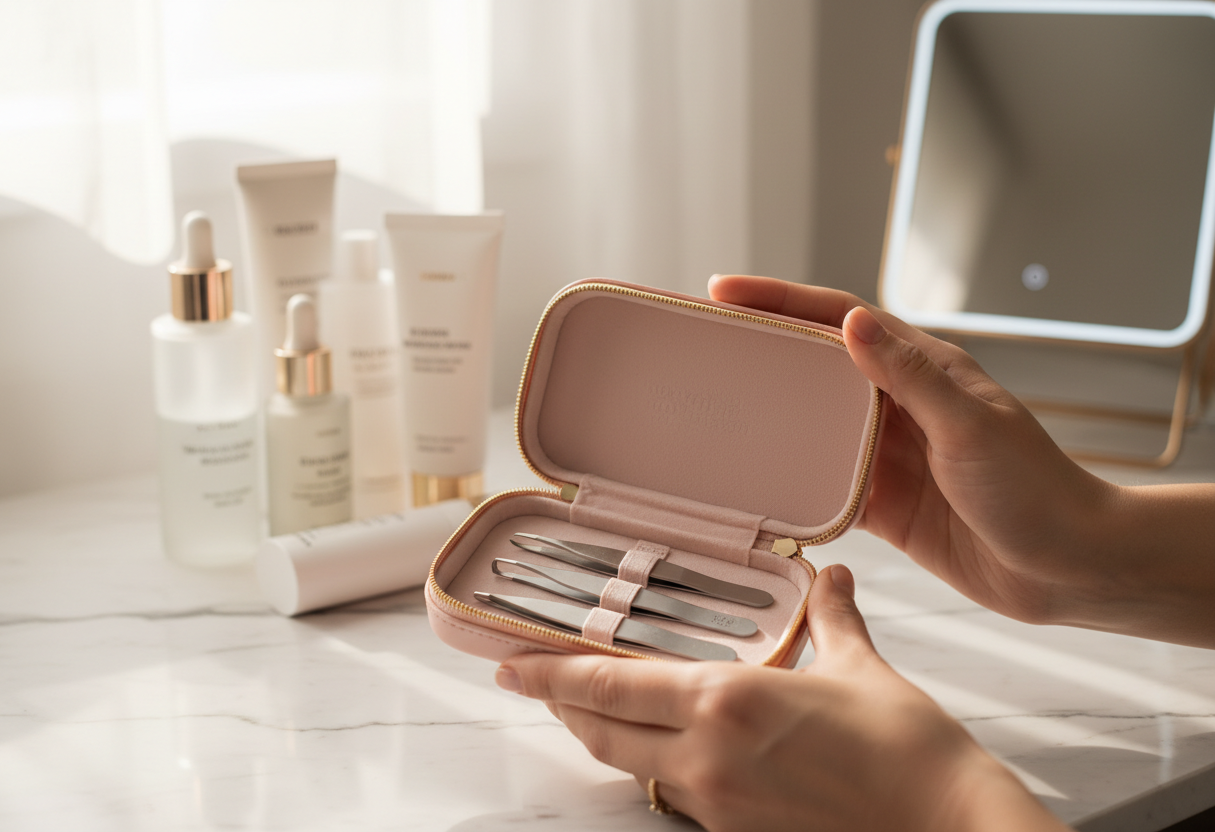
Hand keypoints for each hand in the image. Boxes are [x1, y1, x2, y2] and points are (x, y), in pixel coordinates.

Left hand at [497, 566, 1065, 831]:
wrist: (945, 824)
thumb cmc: (907, 750)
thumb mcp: (860, 666)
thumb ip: (831, 616)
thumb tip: (832, 575)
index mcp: (725, 703)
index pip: (608, 684)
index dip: (549, 672)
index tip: (509, 660)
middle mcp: (706, 756)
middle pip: (600, 729)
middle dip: (560, 703)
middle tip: (531, 677)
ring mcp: (716, 801)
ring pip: (628, 763)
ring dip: (598, 732)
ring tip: (582, 703)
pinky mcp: (735, 829)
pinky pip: (669, 790)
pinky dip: (646, 760)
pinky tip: (657, 742)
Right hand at [707, 274, 1214, 646]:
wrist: (1068, 568)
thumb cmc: (1035, 489)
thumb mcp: (968, 426)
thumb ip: (907, 377)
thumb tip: (850, 323)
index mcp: (924, 370)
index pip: (842, 319)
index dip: (782, 299)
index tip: (724, 290)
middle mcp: (901, 406)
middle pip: (816, 367)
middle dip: (762, 350)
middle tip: (703, 344)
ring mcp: (890, 456)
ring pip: (813, 426)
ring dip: (769, 417)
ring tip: (712, 410)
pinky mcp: (885, 505)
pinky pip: (824, 486)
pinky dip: (792, 483)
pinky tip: (756, 484)